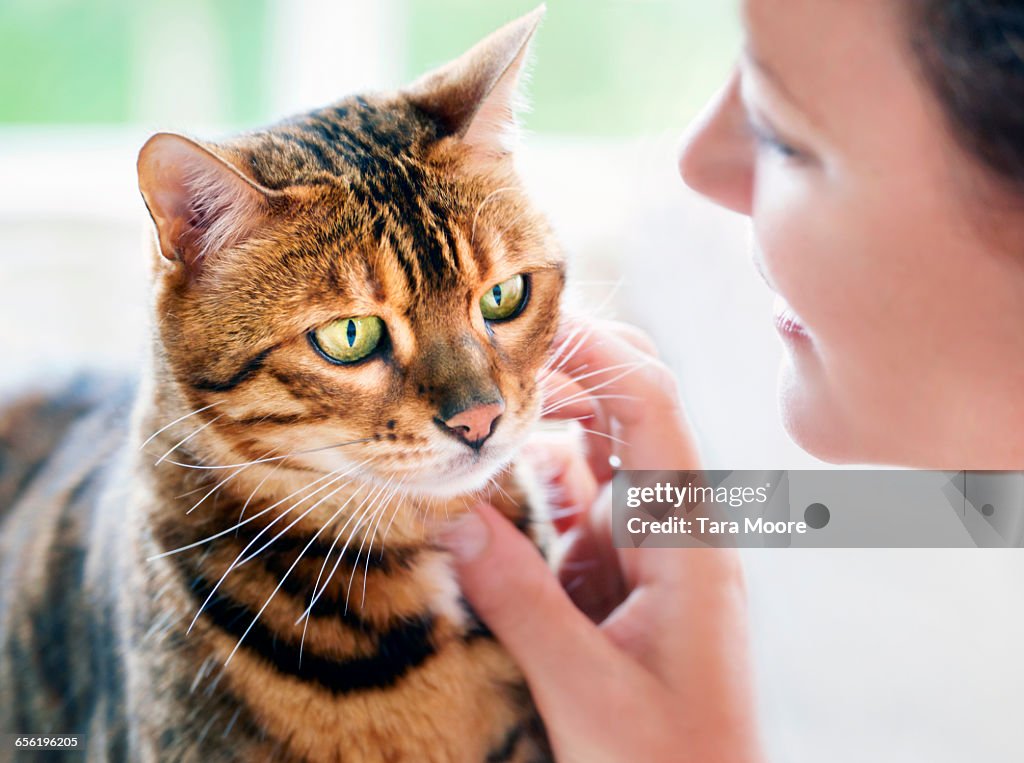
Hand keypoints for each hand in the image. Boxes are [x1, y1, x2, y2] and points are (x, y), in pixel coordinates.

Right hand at [440, 319, 763, 762]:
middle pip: (627, 404)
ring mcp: (640, 544)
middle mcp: (669, 523)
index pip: (648, 404)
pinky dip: (524, 481)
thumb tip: (449, 513)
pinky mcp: (612, 571)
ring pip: (592, 448)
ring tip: (468, 404)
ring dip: (536, 421)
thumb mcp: (586, 688)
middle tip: (481, 352)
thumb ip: (519, 599)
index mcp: (686, 536)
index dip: (589, 348)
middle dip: (563, 367)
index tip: (516, 321)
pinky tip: (479, 477)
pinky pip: (568, 501)